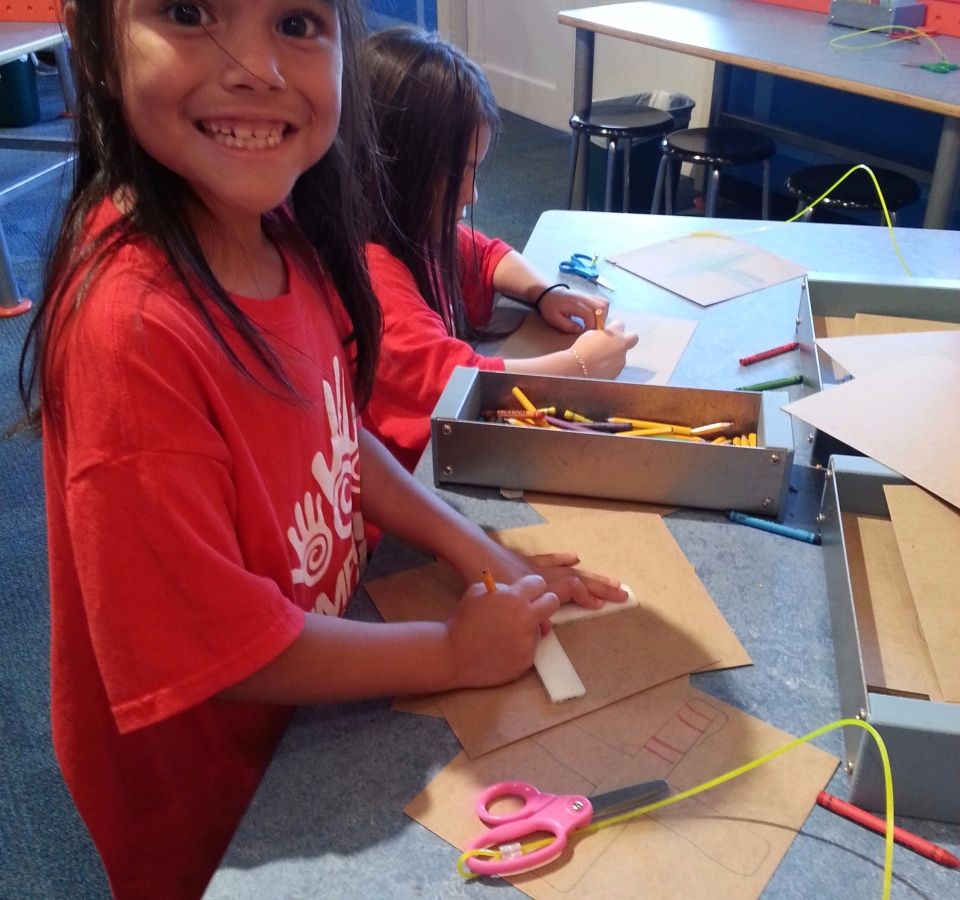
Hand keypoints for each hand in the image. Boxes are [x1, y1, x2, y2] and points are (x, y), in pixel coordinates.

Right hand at [446, 574, 559, 686]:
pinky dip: (521, 647)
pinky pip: (532, 648)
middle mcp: (525, 618)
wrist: (453, 654)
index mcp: (513, 598)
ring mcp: (527, 641)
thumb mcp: (478, 591)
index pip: (539, 583)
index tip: (528, 592)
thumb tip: (521, 596)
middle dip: (544, 602)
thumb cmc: (463, 620)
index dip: (532, 587)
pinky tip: (504, 648)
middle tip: (532, 609)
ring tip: (506, 634)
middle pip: (552, 602)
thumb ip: (503, 589)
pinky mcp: (526, 660)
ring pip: (541, 627)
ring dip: (530, 627)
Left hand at [475, 546, 627, 610]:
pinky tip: (574, 556)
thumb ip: (524, 618)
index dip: (587, 598)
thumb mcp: (502, 603)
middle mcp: (543, 575)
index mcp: (538, 586)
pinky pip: (548, 559)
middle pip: (578, 580)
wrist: (470, 551)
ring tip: (611, 579)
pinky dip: (562, 558)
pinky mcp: (526, 560)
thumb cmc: (483, 578)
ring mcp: (536, 566)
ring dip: (590, 575)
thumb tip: (546, 628)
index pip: (571, 591)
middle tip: (623, 593)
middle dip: (601, 588)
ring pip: (569, 571)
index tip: (601, 607)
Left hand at [537, 286, 609, 333]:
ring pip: (604, 304)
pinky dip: (602, 311)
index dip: (592, 325)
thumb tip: (580, 330)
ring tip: (595, 325)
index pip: (590, 313)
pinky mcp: (589, 297)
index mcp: (574, 303)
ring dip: (603, 316)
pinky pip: (602, 302)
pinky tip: (596, 318)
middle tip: (593, 331)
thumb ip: (567, 326)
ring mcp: (587, 296)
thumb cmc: (550, 307)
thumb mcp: (554, 319)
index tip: (588, 334)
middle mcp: (583, 297)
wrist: (549, 293)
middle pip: (601, 307)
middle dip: (600, 321)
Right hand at [570, 321, 638, 378]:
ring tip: (600, 359)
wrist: (577, 368)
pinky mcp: (618, 372)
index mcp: (615, 333)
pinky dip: (610, 366)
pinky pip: (616, 366)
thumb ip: (602, 334)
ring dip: (615, 355)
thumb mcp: (590, 334)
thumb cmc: (581, 349)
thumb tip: (605, 336)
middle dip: (627, 339)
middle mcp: (622, 345)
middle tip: (615, 343)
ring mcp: (621, 360)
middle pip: (633, 338)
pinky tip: (599, 368)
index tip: (609, 332)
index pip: (620, 324)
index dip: (614, 328)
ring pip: (622, 355)